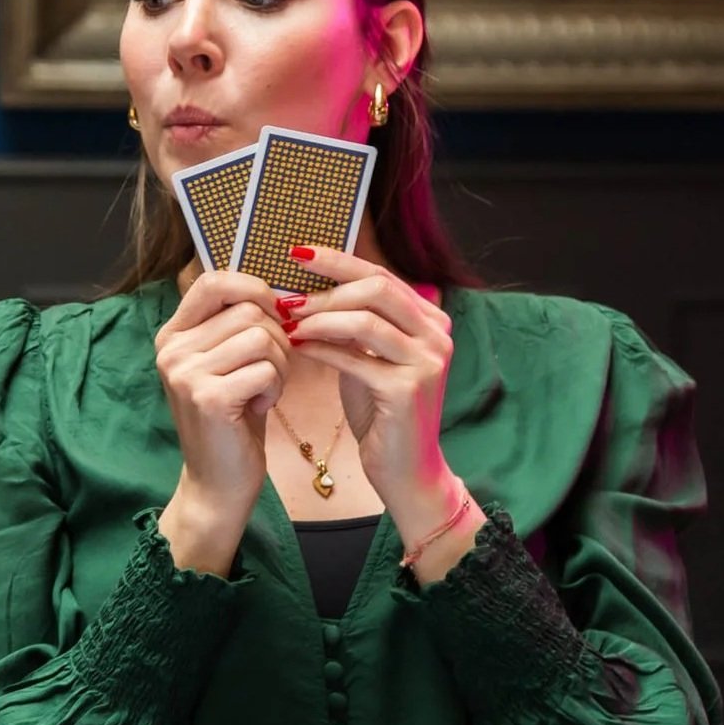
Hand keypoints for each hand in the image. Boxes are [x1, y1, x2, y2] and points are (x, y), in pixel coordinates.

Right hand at [155, 271, 291, 572]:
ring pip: (261, 337)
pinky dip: (275, 387)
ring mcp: (185, 373)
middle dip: (277, 338)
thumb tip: (284, 293)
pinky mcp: (207, 397)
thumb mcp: (229, 363)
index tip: (275, 313)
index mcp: (173, 335)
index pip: (213, 280)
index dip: (253, 287)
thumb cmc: (233, 419)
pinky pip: (265, 368)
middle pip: (248, 309)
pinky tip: (260, 406)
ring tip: (264, 390)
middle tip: (271, 371)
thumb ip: (240, 325)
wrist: (217, 482)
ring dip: (279, 364)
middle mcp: (171, 349)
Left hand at [279, 247, 457, 511]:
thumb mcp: (370, 359)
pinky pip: (356, 357)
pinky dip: (321, 349)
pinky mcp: (408, 390)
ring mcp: (427, 362)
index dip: (339, 261)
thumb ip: (354, 326)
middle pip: (378, 289)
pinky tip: (296, 347)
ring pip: (366, 320)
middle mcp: (437, 336)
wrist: (406, 470)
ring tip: (287, 322)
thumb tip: (310, 292)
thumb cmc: (383, 414)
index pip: (382, 276)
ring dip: (320, 318)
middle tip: (286, 298)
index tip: (298, 254)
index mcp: (431, 321)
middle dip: (326, 290)